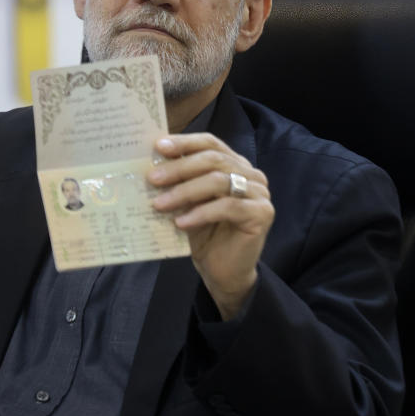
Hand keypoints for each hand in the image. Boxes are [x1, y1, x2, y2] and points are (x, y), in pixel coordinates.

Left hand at [148, 133, 273, 319]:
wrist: (223, 273)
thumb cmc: (205, 234)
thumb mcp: (189, 202)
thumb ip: (180, 181)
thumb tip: (153, 164)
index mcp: (234, 164)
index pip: (210, 143)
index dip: (185, 142)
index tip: (159, 146)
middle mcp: (251, 174)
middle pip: (213, 160)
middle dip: (179, 168)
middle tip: (153, 179)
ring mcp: (259, 193)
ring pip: (218, 181)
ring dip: (185, 191)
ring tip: (160, 204)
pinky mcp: (262, 214)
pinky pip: (228, 207)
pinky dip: (201, 213)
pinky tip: (181, 223)